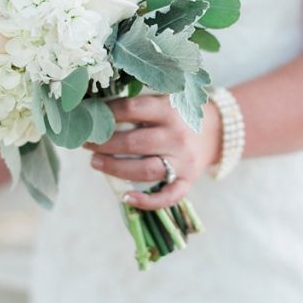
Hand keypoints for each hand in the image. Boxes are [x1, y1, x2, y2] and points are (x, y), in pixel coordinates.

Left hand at [85, 95, 221, 209]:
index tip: (90, 117)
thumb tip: (95, 111)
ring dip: (115, 168)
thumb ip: (136, 106)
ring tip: (95, 162)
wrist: (216, 131)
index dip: (107, 114)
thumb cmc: (179, 115)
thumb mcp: (163, 101)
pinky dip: (147, 201)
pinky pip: (168, 196)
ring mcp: (183, 161)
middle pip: (134, 143)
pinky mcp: (188, 181)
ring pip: (145, 170)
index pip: (132, 109)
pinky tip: (127, 197)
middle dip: (104, 144)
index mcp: (169, 110)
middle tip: (87, 143)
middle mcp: (177, 136)